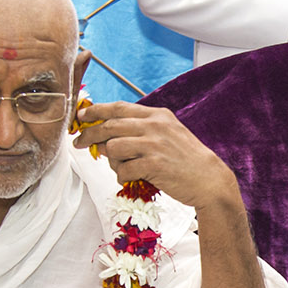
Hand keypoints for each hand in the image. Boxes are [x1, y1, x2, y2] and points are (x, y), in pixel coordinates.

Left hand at [72, 100, 237, 210]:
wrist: (209, 180)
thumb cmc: (186, 159)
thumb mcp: (168, 133)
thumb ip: (142, 129)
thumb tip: (108, 134)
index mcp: (157, 115)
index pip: (118, 107)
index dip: (95, 110)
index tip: (81, 116)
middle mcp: (154, 126)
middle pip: (109, 126)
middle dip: (89, 134)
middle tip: (78, 143)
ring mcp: (154, 145)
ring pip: (113, 147)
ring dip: (110, 159)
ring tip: (119, 166)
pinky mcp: (153, 165)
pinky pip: (123, 169)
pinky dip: (122, 175)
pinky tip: (131, 177)